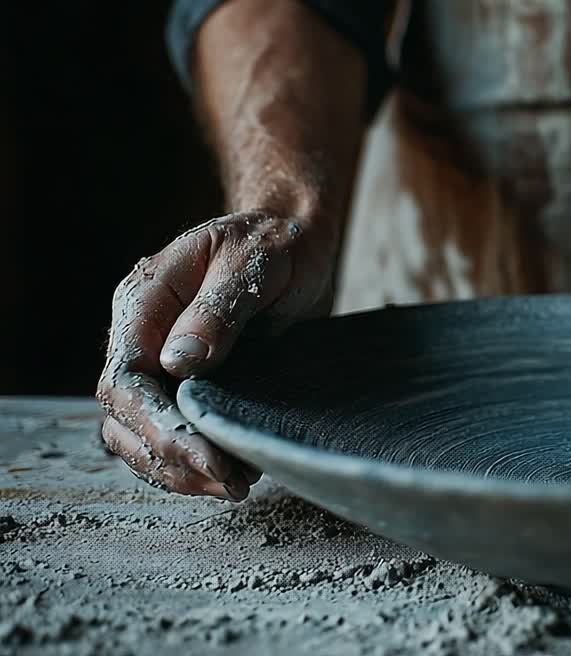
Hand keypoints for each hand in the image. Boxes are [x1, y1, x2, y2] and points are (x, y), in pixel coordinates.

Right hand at [96, 211, 336, 499]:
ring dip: (178, 469)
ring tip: (235, 484)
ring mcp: (161, 361)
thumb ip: (218, 308)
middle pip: (124, 416)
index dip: (159, 426)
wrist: (293, 237)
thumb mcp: (251, 261)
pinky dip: (192, 460)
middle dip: (171, 457)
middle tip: (231, 481)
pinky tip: (233, 472)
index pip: (126, 380)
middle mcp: (143, 336)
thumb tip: (178, 362)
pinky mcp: (189, 382)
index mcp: (144, 302)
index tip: (207, 457)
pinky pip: (171, 431)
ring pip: (140, 433)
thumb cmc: (273, 242)